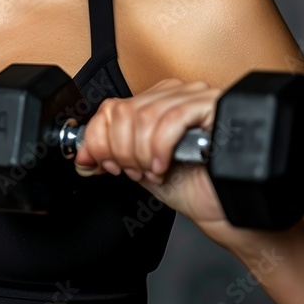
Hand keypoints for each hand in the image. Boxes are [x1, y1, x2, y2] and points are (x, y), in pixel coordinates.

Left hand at [74, 79, 237, 242]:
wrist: (221, 209)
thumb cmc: (190, 187)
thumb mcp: (138, 167)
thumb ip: (110, 153)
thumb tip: (82, 153)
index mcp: (155, 102)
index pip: (111, 107)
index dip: (98, 138)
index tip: (100, 164)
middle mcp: (176, 94)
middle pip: (124, 111)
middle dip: (121, 150)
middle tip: (134, 171)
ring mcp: (196, 96)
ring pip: (145, 116)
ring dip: (141, 152)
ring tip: (153, 171)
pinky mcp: (215, 106)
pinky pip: (172, 119)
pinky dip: (160, 147)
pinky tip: (165, 165)